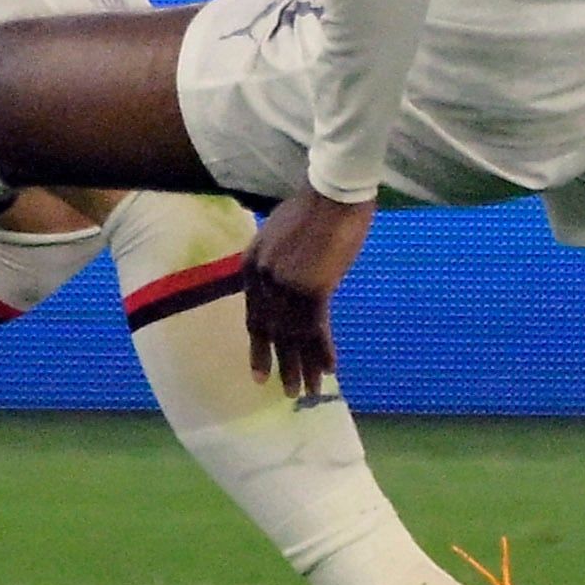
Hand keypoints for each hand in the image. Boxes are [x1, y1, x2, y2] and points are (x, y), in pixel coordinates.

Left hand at [245, 188, 374, 397]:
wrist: (334, 191)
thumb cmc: (314, 207)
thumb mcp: (280, 237)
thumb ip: (278, 266)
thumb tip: (287, 288)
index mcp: (251, 266)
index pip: (254, 318)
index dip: (260, 348)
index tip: (260, 375)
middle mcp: (263, 280)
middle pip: (273, 332)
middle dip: (283, 365)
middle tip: (289, 393)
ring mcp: (286, 286)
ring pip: (295, 336)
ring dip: (304, 366)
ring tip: (310, 392)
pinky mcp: (313, 288)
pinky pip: (317, 329)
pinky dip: (323, 351)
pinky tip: (330, 370)